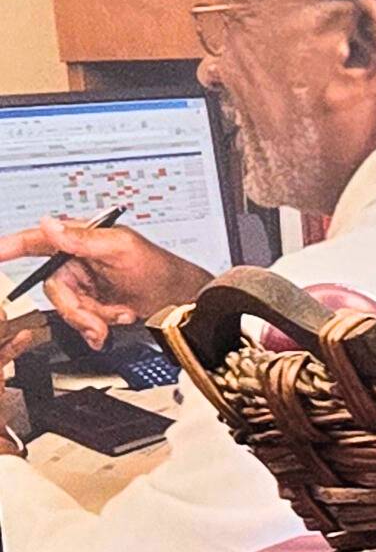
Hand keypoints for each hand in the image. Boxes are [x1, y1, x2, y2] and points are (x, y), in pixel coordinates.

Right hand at [3, 216, 202, 336]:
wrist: (182, 301)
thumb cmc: (159, 267)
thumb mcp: (121, 249)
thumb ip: (83, 239)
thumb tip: (50, 225)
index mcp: (80, 240)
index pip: (36, 240)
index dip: (10, 246)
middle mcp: (77, 261)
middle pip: (53, 288)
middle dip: (77, 308)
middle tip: (98, 321)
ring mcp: (84, 285)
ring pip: (67, 308)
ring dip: (92, 319)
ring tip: (118, 316)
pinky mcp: (93, 305)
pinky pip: (80, 321)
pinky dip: (97, 327)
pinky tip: (116, 322)